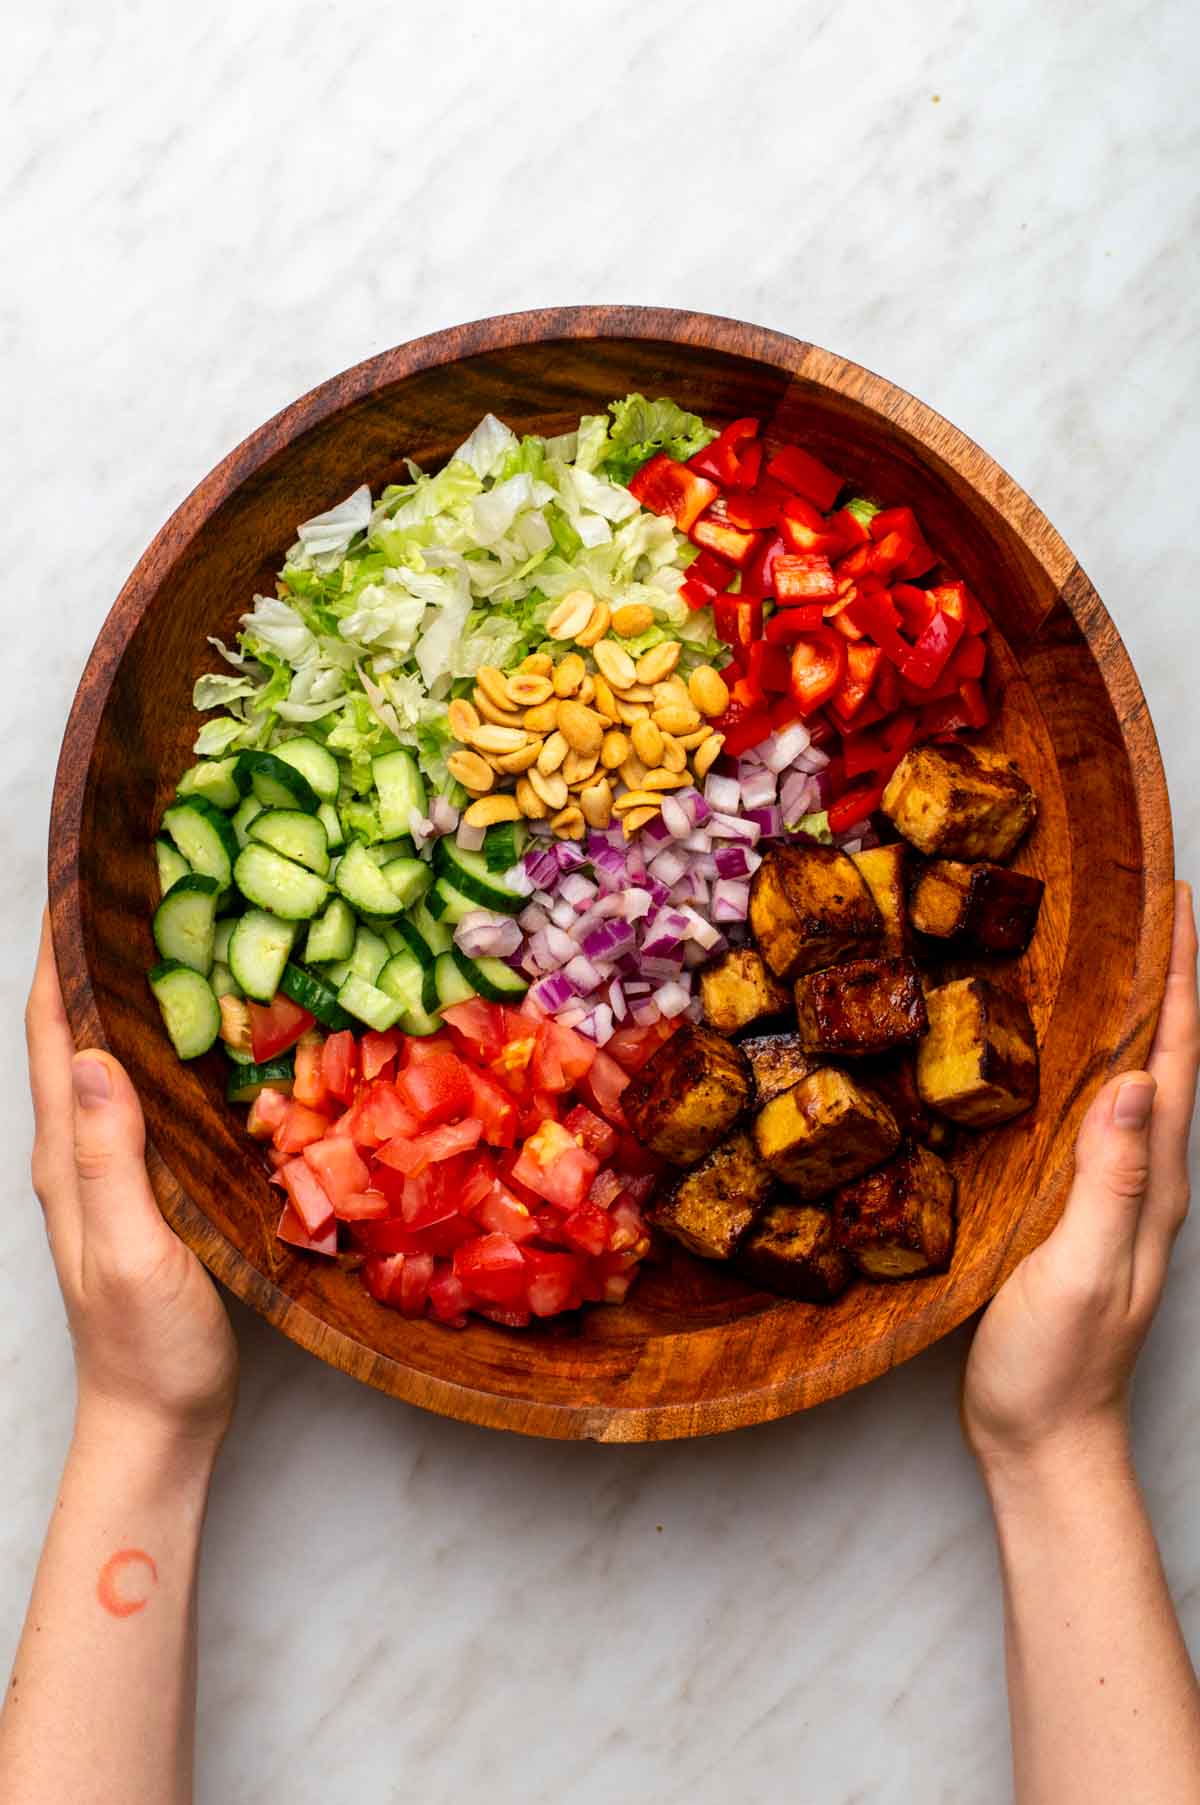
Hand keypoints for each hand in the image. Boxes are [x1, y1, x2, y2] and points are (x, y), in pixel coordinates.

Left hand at [26, 913, 237, 1448]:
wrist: (158, 1422)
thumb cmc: (149, 1348)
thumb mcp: (134, 1252)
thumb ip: (109, 1158)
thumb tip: (88, 1055)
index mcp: (66, 1159)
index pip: (48, 1035)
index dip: (57, 956)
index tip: (80, 885)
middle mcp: (75, 1155)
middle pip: (66, 1034)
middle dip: (85, 955)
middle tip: (131, 889)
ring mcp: (105, 1173)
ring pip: (101, 1060)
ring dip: (117, 995)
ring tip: (159, 937)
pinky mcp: (141, 1189)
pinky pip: (137, 1096)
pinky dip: (153, 1046)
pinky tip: (192, 1034)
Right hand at [964, 881, 1198, 1471]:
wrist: (1041, 1440)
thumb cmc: (1059, 1364)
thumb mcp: (1086, 1270)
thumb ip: (1112, 1181)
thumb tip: (1135, 1081)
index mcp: (1155, 1184)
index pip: (1177, 1063)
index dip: (1181, 982)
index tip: (1178, 907)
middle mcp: (1146, 1181)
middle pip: (1165, 1058)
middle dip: (1165, 978)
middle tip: (1147, 905)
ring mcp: (1114, 1197)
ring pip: (1132, 1083)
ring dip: (1133, 1015)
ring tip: (1114, 955)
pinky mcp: (1075, 1212)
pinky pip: (1092, 1118)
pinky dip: (1090, 1067)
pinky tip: (1063, 1056)